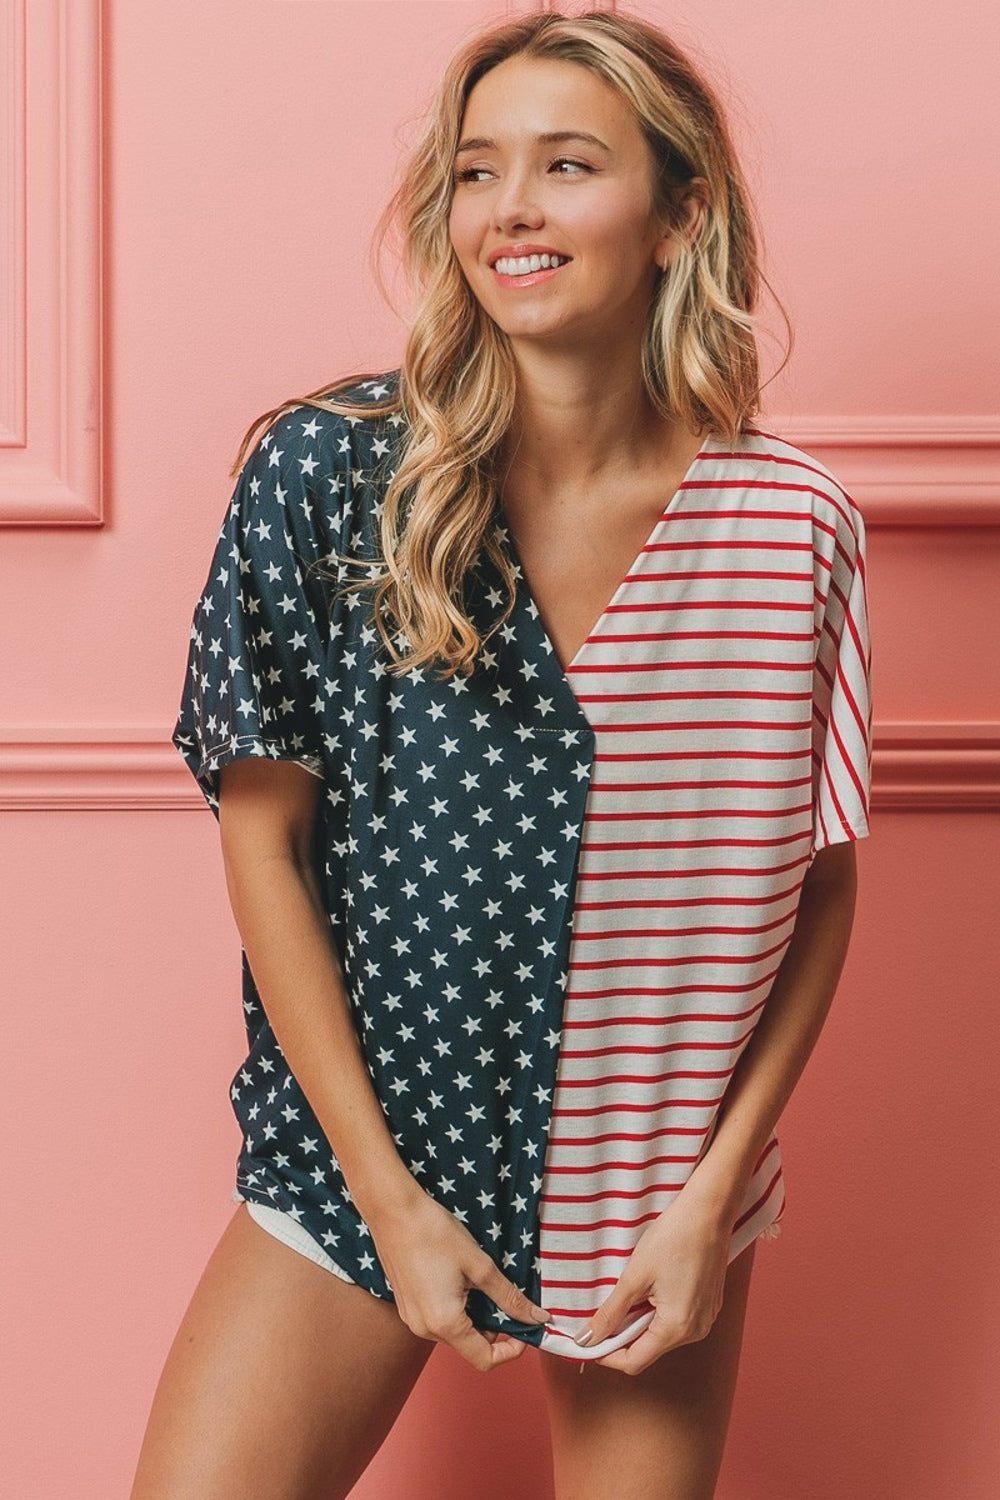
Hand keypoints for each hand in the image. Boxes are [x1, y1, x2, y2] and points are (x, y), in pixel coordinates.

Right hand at [367, 1185, 551, 1372]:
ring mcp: (412, 1319)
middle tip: (504, 1294)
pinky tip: (458, 1279)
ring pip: (455, 1332)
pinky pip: (439, 1320)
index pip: (485, 1360)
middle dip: (494, 1326)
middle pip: (471, 1346)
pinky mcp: (407, 1307)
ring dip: (475, 1316)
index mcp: (445, 1323)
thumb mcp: (479, 1265)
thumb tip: (537, 1318)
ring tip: (478, 1280)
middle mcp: (425, 1329)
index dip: (511, 1350)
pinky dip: (456, 1309)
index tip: (524, 1328)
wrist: (392, 1211)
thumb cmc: (433, 1233)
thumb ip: (509, 1297)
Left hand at [583, 1184, 733, 1374]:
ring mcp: (705, 1319)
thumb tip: (588, 1338)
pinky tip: (648, 1290)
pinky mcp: (708, 1306)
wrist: (708, 1212)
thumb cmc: (674, 1238)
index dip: (606, 1355)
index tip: (587, 1342)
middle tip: (602, 1314)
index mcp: (677, 1328)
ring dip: (639, 1324)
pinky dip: (656, 1314)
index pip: (634, 1361)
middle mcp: (696, 1331)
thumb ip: (610, 1312)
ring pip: (661, 1336)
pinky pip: (676, 1322)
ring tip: (628, 1295)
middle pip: (648, 1350)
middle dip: (622, 1337)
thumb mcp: (634, 1276)